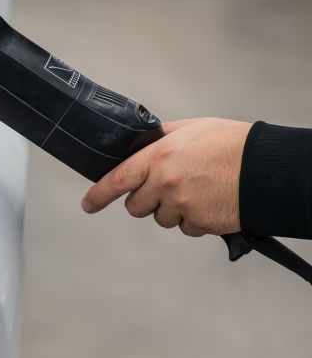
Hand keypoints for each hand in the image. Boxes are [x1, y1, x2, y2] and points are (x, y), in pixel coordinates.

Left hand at [81, 118, 252, 236]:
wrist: (268, 168)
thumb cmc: (232, 144)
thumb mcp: (191, 129)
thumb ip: (161, 139)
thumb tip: (142, 145)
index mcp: (159, 157)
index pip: (116, 180)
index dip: (98, 195)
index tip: (88, 205)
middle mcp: (165, 184)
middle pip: (136, 206)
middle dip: (145, 200)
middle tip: (166, 188)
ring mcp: (181, 206)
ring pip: (161, 218)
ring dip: (172, 209)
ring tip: (197, 190)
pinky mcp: (199, 224)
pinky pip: (186, 228)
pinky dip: (193, 220)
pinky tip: (209, 202)